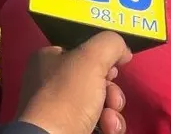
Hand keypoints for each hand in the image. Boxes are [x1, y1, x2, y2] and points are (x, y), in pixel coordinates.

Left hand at [17, 31, 132, 133]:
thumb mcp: (90, 57)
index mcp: (47, 59)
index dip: (102, 59)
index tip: (113, 68)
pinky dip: (107, 125)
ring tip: (108, 119)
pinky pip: (98, 123)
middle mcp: (51, 82)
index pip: (82, 52)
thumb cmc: (67, 95)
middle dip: (112, 90)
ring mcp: (60, 108)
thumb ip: (110, 44)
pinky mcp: (70, 128)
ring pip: (101, 103)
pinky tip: (106, 129)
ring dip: (113, 110)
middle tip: (111, 97)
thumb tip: (123, 51)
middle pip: (96, 80)